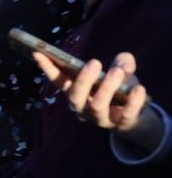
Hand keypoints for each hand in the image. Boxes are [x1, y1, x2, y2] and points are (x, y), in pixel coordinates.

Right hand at [33, 50, 149, 133]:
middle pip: (76, 96)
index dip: (48, 68)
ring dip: (106, 89)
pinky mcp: (120, 123)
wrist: (133, 118)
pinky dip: (132, 102)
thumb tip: (125, 64)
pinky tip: (138, 90)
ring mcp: (100, 117)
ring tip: (116, 71)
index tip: (38, 53)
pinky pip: (125, 114)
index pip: (59, 80)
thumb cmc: (119, 90)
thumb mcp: (120, 71)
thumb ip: (122, 62)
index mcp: (76, 92)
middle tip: (94, 62)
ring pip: (97, 106)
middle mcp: (83, 107)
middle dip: (83, 80)